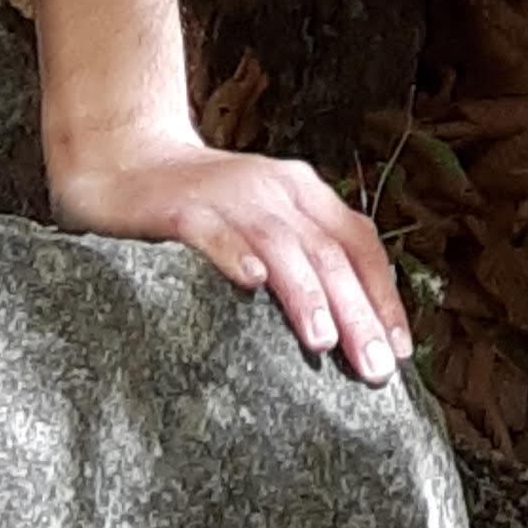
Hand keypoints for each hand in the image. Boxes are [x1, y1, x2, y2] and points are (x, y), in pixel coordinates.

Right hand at [50, 128, 409, 382]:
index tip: (401, 349)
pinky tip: (251, 282)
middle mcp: (275, 189)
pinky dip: (235, 252)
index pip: (359, 241)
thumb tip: (350, 329)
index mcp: (303, 194)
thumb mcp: (265, 225)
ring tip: (324, 340)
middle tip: (375, 368)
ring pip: (280, 242)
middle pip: (328, 250)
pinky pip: (213, 231)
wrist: (126, 159)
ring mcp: (229, 195)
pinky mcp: (180, 208)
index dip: (383, 293)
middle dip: (357, 310)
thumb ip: (303, 259)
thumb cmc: (204, 207)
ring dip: (305, 290)